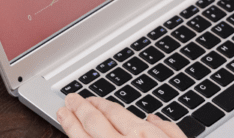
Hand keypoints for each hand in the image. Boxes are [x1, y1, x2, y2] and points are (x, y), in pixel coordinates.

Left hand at [57, 94, 185, 137]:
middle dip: (80, 108)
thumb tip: (153, 118)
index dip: (99, 104)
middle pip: (95, 122)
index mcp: (145, 136)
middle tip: (70, 99)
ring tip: (62, 114)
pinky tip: (72, 137)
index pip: (114, 113)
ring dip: (70, 124)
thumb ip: (170, 132)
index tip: (90, 99)